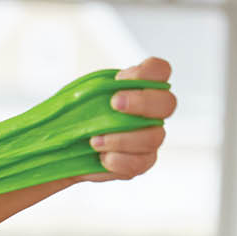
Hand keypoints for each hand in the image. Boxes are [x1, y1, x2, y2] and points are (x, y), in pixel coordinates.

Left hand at [80, 57, 177, 181]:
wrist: (69, 149)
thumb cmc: (78, 117)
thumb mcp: (80, 97)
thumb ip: (93, 90)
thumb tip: (90, 93)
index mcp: (141, 88)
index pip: (160, 70)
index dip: (147, 72)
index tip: (119, 80)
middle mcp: (153, 112)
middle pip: (167, 103)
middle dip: (142, 102)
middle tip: (114, 104)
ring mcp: (151, 137)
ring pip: (153, 137)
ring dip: (121, 138)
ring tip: (94, 141)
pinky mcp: (143, 161)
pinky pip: (140, 163)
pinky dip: (118, 161)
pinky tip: (101, 158)